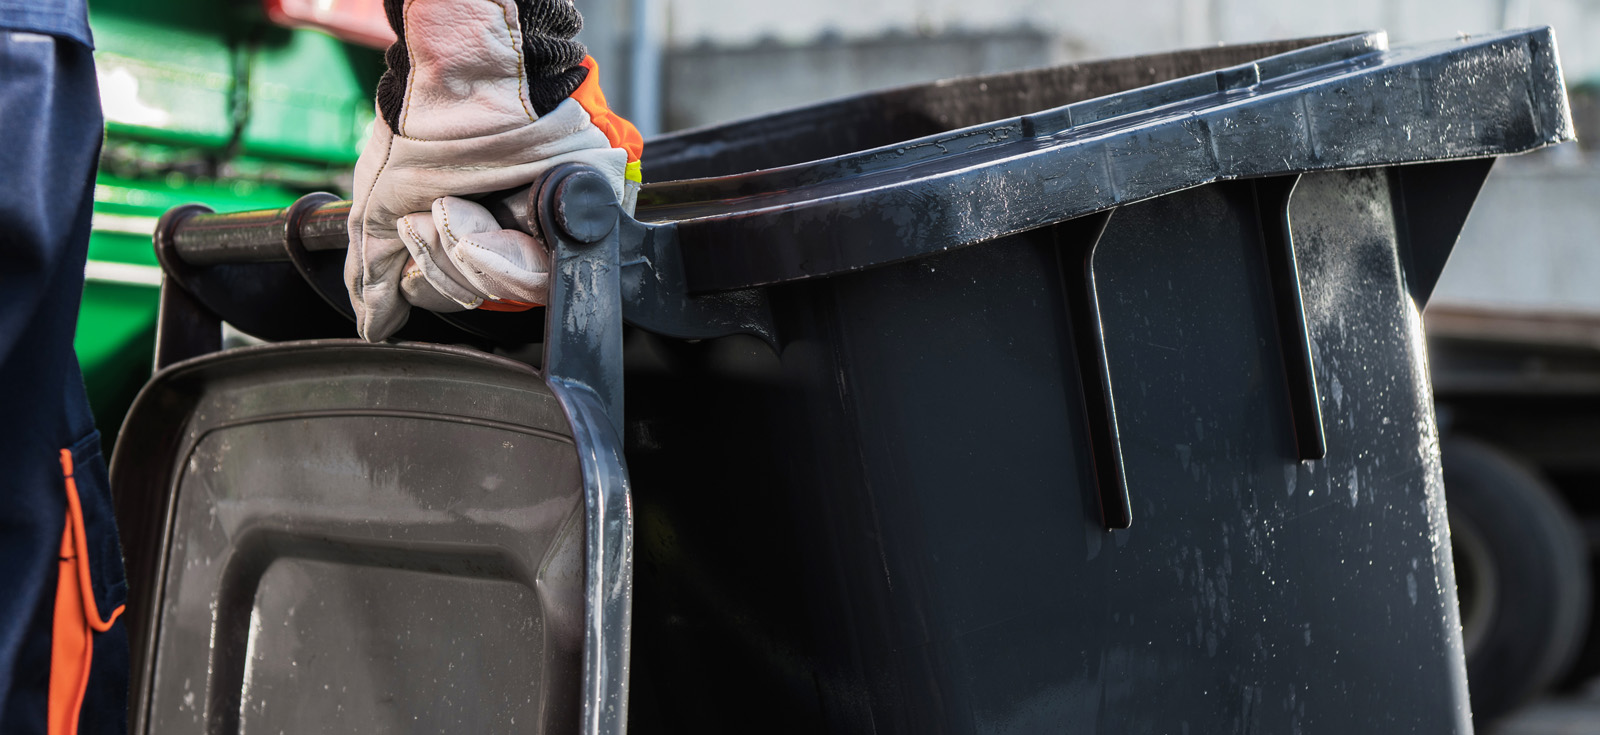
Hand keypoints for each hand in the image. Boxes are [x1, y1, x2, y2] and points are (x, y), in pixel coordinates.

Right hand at [346, 0, 641, 340]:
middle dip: (446, 258)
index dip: (429, 276)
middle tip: (441, 210)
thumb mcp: (382, 208)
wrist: (464, 86)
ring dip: (468, 250)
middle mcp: (513, 236)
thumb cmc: (422, 130)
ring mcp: (550, 232)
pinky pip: (545, 278)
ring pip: (509, 293)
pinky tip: (490, 215)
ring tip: (460, 204)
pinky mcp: (583, 225)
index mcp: (471, 232)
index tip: (417, 230)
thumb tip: (375, 327)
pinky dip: (503, 252)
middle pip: (479, 298)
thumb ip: (376, 273)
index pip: (451, 295)